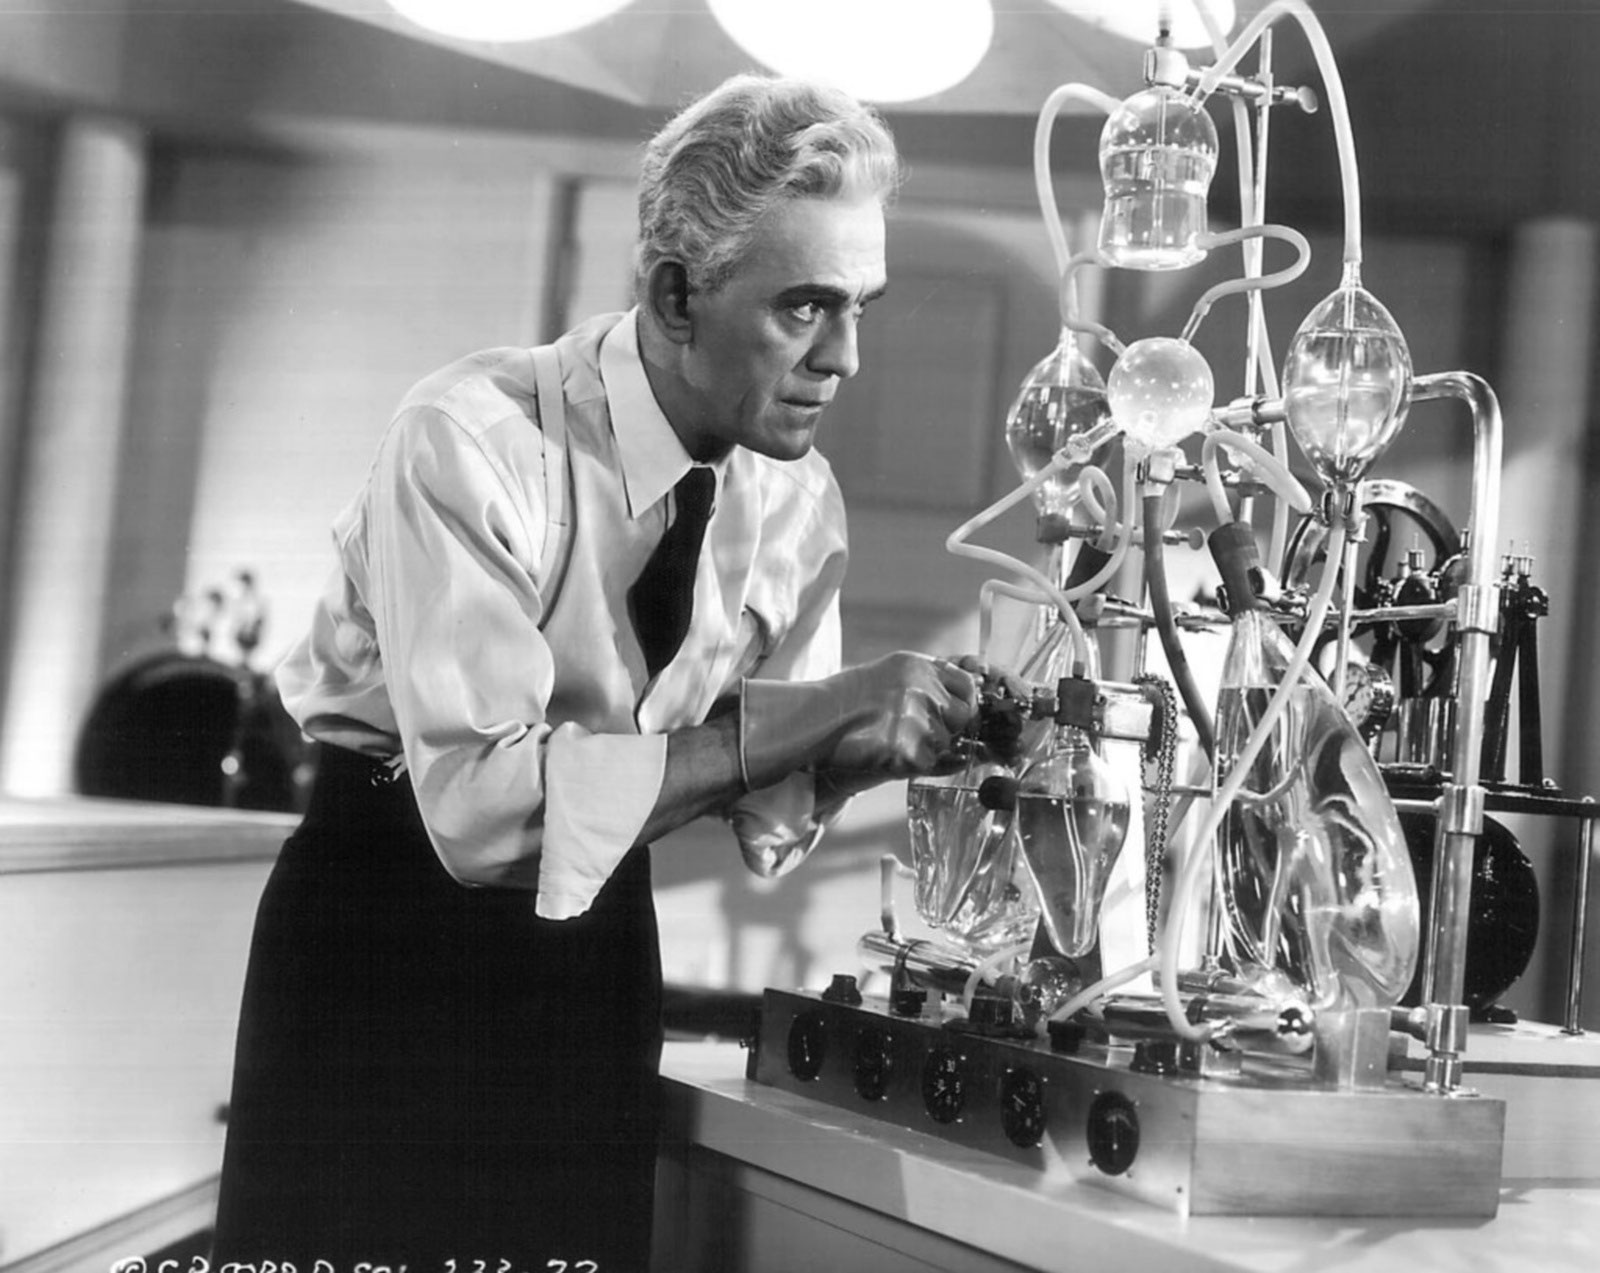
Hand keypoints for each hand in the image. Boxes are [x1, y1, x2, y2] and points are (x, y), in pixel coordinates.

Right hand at [821, 652, 979, 777]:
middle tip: (916, 732)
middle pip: (961, 716)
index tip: (952, 714)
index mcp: (918, 666)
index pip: (967, 684)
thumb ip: (928, 683)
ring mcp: (917, 719)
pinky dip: (911, 764)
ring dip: (926, 747)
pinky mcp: (909, 750)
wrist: (813, 721)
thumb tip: (968, 702)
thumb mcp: (890, 674)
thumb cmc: (846, 700)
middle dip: (946, 728)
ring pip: (945, 742)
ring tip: (891, 740)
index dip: (962, 703)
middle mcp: (922, 688)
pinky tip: (886, 754)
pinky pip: (928, 763)